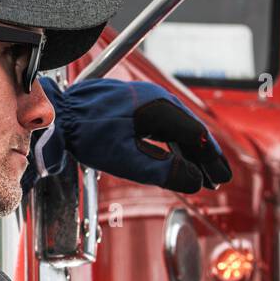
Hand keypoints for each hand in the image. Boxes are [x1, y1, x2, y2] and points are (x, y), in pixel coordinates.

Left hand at [31, 77, 232, 193]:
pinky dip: (175, 144)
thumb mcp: (126, 159)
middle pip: (191, 131)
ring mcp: (145, 100)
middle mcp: (156, 99)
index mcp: (159, 108)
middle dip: (205, 157)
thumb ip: (163, 170)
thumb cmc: (87, 134)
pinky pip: (164, 126)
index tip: (221, 178)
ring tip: (201, 174)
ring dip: (191, 152)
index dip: (211, 160)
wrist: (58, 114)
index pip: (196, 136)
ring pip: (178, 128)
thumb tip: (194, 181)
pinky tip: (177, 157)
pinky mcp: (134, 106)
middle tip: (218, 179)